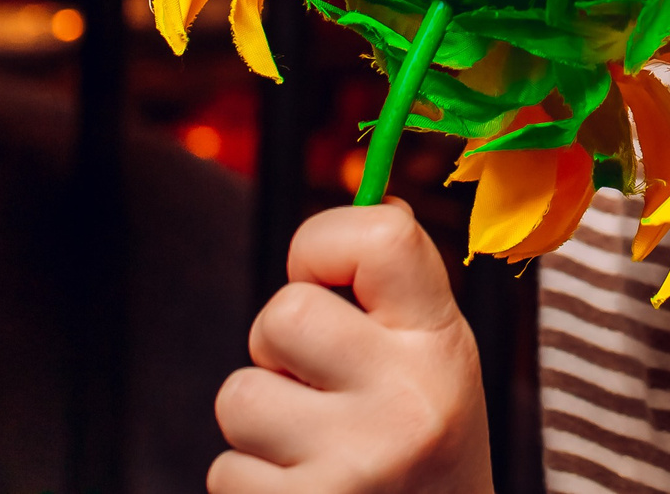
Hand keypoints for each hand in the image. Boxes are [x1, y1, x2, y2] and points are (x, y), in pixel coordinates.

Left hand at [208, 202, 494, 493]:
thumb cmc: (426, 448)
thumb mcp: (440, 362)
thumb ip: (397, 293)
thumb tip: (360, 204)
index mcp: (444, 345)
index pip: (380, 235)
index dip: (323, 243)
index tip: (328, 281)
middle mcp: (408, 401)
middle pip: (281, 315)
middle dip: (279, 352)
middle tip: (320, 388)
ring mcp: (356, 466)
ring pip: (241, 397)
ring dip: (262, 427)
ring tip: (316, 452)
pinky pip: (225, 472)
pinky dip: (251, 484)